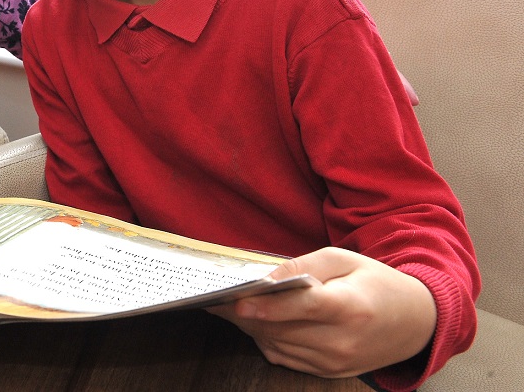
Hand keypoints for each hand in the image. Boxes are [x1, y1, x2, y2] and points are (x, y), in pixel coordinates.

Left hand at [207, 247, 435, 377]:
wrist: (416, 322)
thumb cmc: (376, 283)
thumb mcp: (343, 260)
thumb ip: (302, 266)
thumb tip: (265, 277)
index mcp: (351, 307)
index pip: (302, 308)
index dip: (268, 305)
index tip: (237, 301)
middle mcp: (343, 341)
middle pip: (282, 329)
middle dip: (246, 315)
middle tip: (216, 298)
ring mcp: (336, 362)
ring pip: (278, 345)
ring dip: (252, 328)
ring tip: (229, 307)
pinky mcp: (330, 373)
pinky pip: (285, 358)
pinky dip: (267, 340)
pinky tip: (256, 323)